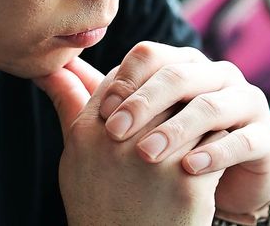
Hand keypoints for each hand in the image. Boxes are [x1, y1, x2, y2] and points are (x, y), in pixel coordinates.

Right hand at [34, 57, 225, 225]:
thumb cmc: (99, 202)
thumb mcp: (74, 155)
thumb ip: (68, 104)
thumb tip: (51, 66)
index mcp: (87, 130)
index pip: (121, 78)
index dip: (140, 85)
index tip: (150, 100)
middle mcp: (117, 141)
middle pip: (159, 89)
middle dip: (173, 100)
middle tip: (180, 113)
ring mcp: (153, 160)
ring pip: (191, 109)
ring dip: (199, 118)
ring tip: (200, 132)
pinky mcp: (186, 182)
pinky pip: (216, 139)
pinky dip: (218, 145)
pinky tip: (211, 157)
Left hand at [97, 41, 269, 218]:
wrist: (222, 182)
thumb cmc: (170, 148)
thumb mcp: (132, 123)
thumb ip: (92, 96)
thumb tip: (49, 69)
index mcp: (180, 64)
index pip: (150, 55)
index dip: (124, 81)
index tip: (100, 113)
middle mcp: (213, 75)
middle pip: (178, 74)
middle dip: (144, 103)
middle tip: (115, 133)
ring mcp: (243, 101)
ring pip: (210, 105)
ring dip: (176, 129)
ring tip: (147, 154)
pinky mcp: (265, 135)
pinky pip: (243, 138)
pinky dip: (215, 153)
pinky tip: (189, 169)